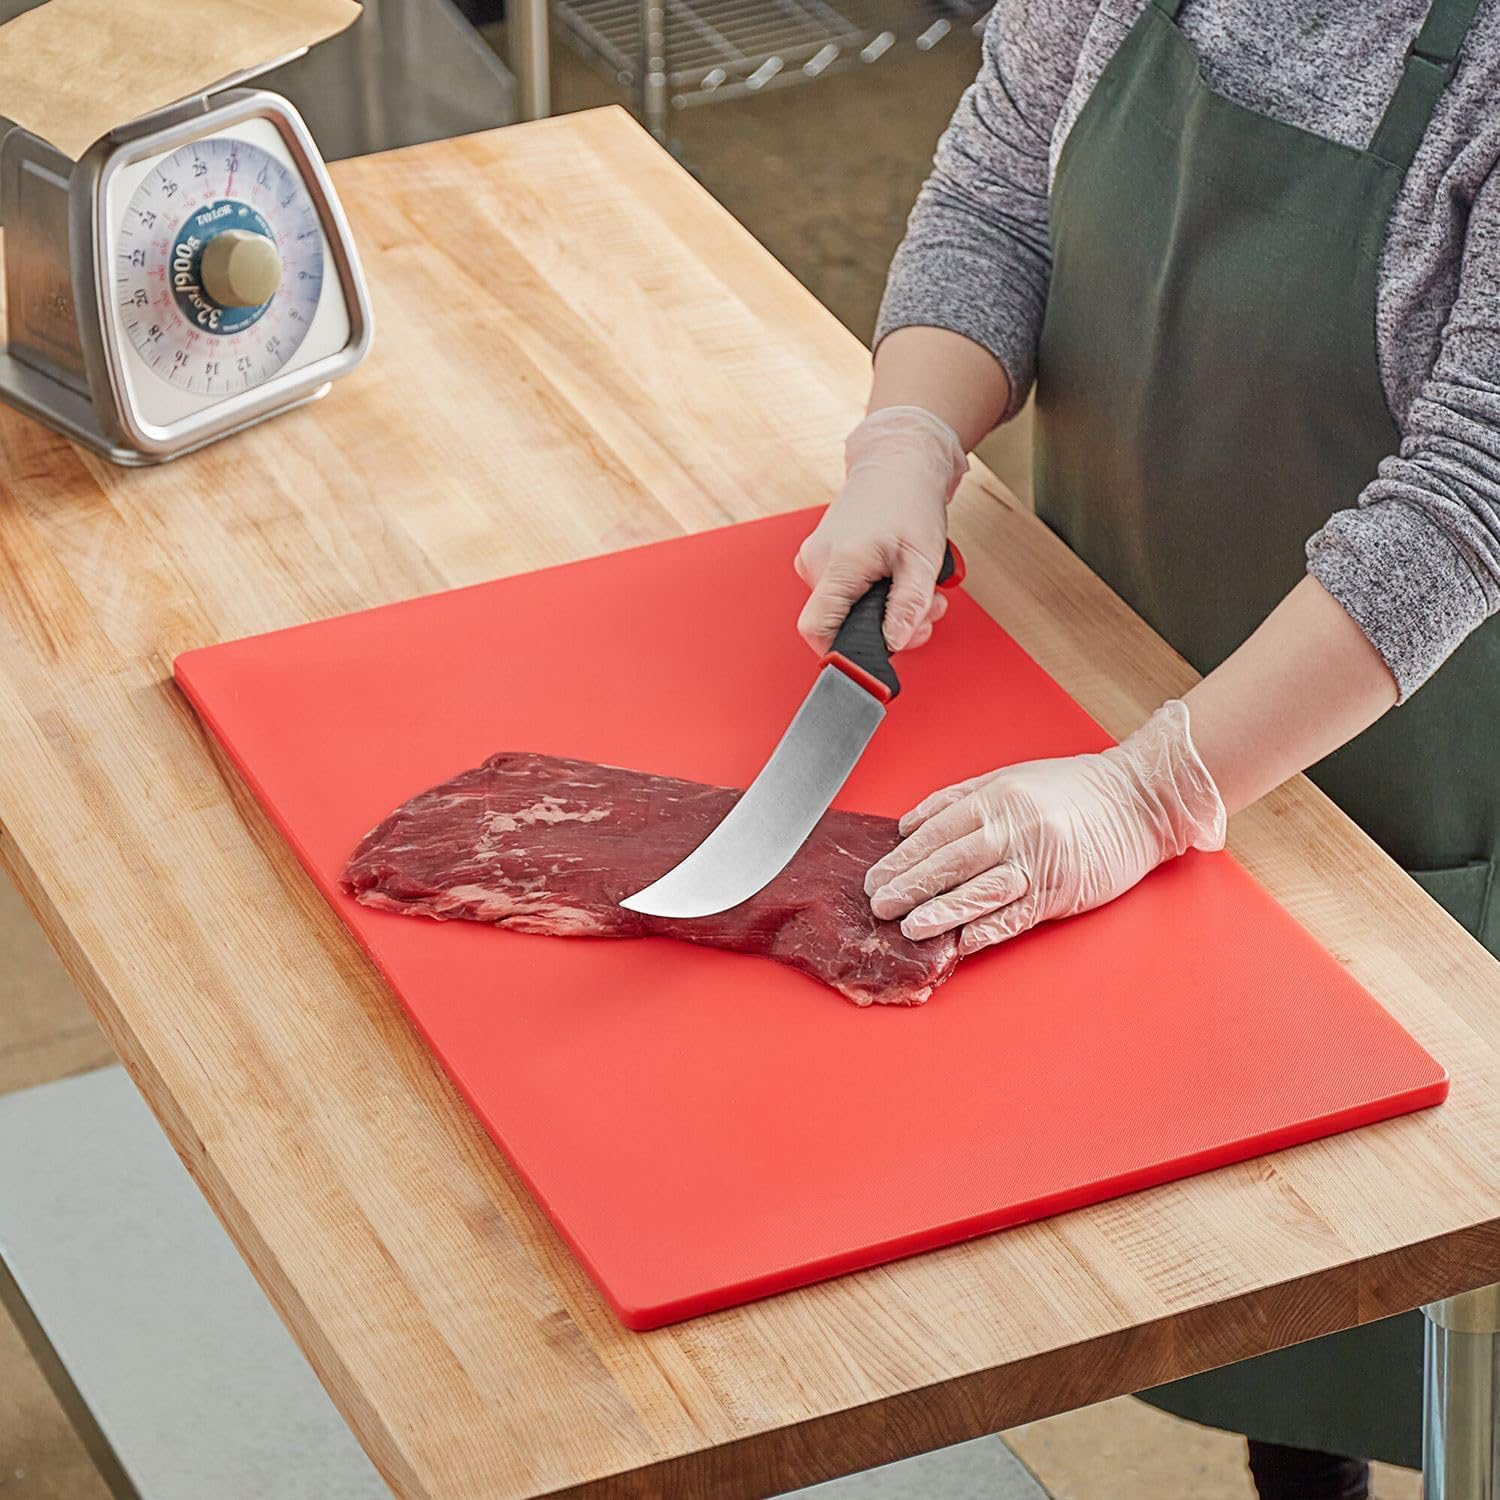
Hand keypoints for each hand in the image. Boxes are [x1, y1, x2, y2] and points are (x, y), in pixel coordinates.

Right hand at [795, 405, 968, 653]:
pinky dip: (873, 596)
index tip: (875, 656)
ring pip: (844, 609)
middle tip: (926, 613)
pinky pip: (842, 593)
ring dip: (885, 611)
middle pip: (839, 623)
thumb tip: (896, 641)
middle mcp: (816, 563)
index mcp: (838, 564)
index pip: (817, 629)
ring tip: (919, 591)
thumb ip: (909, 604)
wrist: (898, 462)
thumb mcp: (922, 557)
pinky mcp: (822, 557)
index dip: (842, 653)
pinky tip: (896, 580)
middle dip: (887, 628)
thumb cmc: (909, 500)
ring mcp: (815, 559)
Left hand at [865, 702, 1226, 955]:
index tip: (877, 876)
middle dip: (911, 886)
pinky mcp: (1062, 890)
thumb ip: (957, 800)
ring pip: (980, 891)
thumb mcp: (1010, 778)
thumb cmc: (1074, 789)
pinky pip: (1017, 914)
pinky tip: (961, 942)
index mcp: (998, 797)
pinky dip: (987, 929)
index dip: (903, 857)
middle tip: (879, 904)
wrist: (1140, 799)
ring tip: (909, 928)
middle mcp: (1016, 827)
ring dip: (941, 912)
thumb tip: (909, 824)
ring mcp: (1040, 861)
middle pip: (952, 861)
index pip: (937, 831)